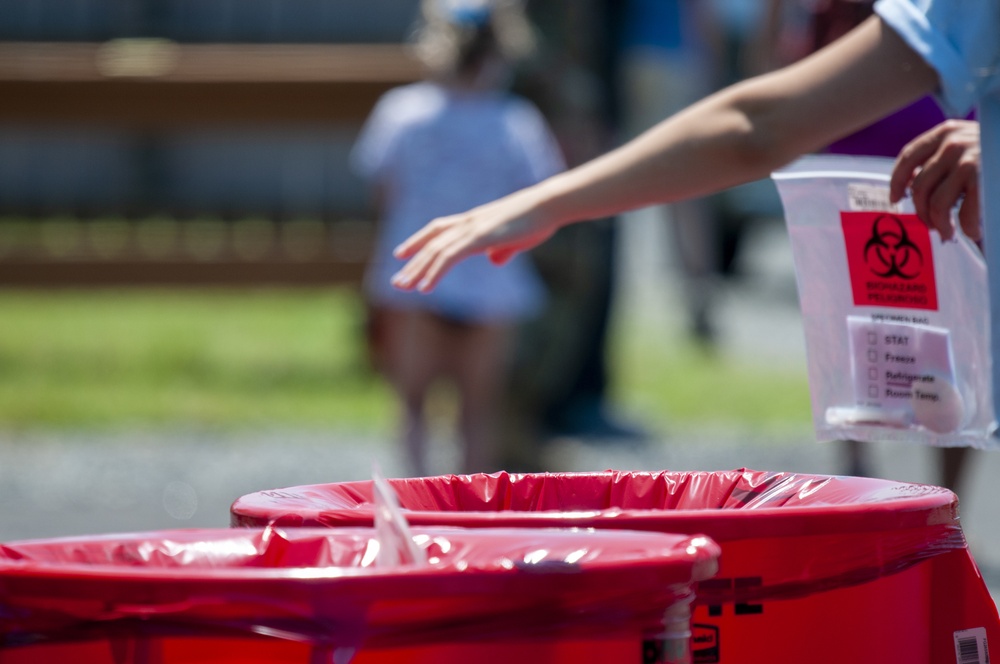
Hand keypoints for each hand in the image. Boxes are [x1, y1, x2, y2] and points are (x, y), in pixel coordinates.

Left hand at [391, 189, 558, 292]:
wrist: (548, 206)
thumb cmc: (537, 221)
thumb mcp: (516, 240)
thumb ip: (502, 250)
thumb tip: (494, 260)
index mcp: (474, 222)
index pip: (437, 230)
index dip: (418, 241)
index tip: (401, 254)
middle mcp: (467, 223)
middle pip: (431, 244)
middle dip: (412, 264)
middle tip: (396, 283)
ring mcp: (472, 228)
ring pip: (435, 251)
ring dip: (418, 271)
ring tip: (403, 288)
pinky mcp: (479, 236)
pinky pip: (450, 257)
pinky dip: (435, 272)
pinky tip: (425, 287)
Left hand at [890, 119, 980, 241]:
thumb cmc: (997, 155)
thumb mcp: (970, 146)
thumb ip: (944, 159)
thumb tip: (910, 186)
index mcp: (947, 132)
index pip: (909, 156)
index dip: (897, 181)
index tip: (895, 199)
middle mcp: (953, 142)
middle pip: (919, 186)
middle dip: (922, 212)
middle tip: (932, 226)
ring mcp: (969, 159)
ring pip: (936, 204)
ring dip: (940, 225)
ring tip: (948, 233)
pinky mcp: (983, 177)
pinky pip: (963, 214)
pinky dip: (966, 228)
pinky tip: (972, 231)